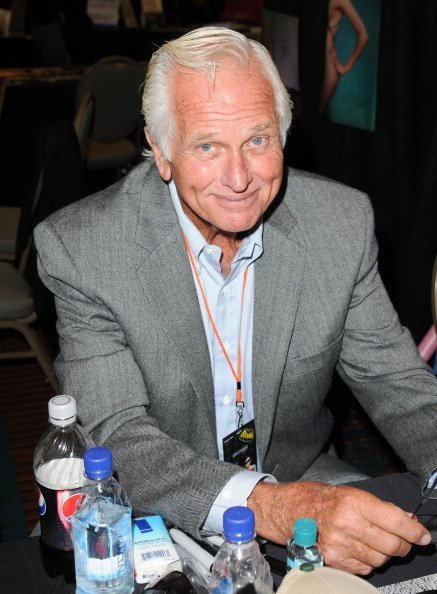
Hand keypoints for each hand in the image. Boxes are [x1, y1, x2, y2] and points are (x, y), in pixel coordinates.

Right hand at [248, 481, 431, 574]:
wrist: (284, 510)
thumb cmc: (315, 497)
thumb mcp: (348, 492)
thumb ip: (377, 507)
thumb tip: (406, 520)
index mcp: (352, 501)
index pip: (395, 520)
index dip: (415, 531)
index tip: (423, 535)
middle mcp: (346, 524)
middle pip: (391, 545)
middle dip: (403, 544)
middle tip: (403, 540)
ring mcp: (338, 545)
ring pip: (379, 559)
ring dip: (383, 553)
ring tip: (371, 540)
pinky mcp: (332, 561)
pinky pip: (364, 568)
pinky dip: (367, 561)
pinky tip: (357, 548)